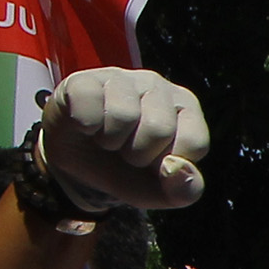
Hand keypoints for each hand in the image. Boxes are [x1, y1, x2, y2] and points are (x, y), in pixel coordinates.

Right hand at [39, 68, 208, 210]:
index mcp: (186, 108)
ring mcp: (120, 77)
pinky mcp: (85, 80)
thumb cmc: (124, 170)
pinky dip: (85, 127)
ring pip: (124, 116)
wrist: (74, 166)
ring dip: (110, 141)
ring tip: (105, 137)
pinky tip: (86, 125)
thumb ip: (184, 190)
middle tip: (124, 150)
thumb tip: (179, 169)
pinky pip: (90, 108)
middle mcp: (158, 84)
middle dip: (137, 154)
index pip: (194, 143)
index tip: (152, 162)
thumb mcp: (159, 191)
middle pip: (159, 128)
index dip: (167, 166)